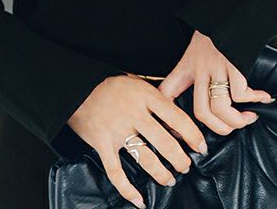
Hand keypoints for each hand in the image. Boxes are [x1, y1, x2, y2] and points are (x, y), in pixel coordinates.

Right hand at [67, 73, 205, 208]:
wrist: (75, 85)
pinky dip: (128, 190)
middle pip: (164, 142)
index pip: (177, 118)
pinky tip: (139, 201)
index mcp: (146, 96)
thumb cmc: (110, 82)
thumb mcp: (137, 79)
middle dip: (180, 159)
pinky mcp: (102, 144)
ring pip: (145, 158)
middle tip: (186, 166)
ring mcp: (117, 130)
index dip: (192, 135)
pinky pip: (116, 172)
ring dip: (161, 173)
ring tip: (170, 179)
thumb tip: (178, 107)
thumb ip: (156, 92)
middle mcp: (134, 113)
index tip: (201, 147)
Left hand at [156, 30, 274, 136]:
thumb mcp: (197, 44)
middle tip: (232, 128)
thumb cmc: (217, 27)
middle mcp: (200, 68)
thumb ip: (194, 65)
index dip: (169, 117)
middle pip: (201, 112)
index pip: (168, 91)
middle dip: (219, 129)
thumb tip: (203, 89)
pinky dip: (255, 99)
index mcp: (188, 64)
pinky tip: (264, 97)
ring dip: (237, 121)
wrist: (233, 5)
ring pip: (221, 109)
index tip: (178, 134)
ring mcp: (217, 66)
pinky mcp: (235, 62)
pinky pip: (242, 93)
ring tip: (249, 118)